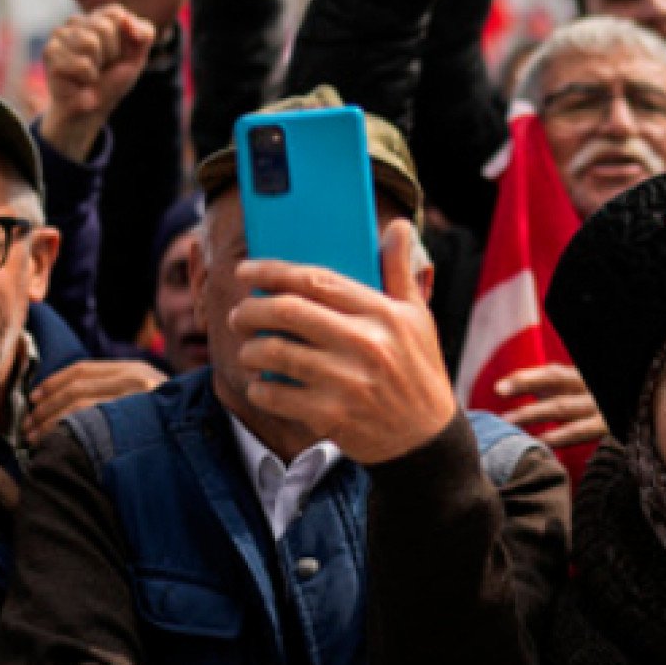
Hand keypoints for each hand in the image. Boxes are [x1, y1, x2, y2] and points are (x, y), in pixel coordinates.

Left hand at [23, 359, 168, 446]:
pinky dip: (67, 433)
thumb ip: (117, 394)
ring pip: (80, 406)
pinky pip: (93, 424)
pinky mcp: (141, 420)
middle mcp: (138, 379)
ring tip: (33, 441)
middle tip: (26, 428)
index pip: (83, 370)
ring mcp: (141, 400)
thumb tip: (71, 403)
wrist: (210, 439)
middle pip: (76, 388)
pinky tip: (55, 446)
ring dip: (49, 423)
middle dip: (44, 408)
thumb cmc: (168, 428)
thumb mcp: (145, 400)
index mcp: (135, 370)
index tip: (34, 399)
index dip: (52, 384)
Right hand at [37, 4, 155, 160]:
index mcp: (98, 17)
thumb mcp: (138, 56)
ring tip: (91, 73)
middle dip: (111, 53)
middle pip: (104, 27)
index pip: (116, 13)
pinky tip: (80, 80)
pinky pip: (81, 64)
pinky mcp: (50, 52)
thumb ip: (145, 32)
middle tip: (103, 66)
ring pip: (90, 42)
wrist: (93, 107)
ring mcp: (60, 34)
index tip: (120, 54)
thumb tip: (126, 19)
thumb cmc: (114, 78)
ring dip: (98, 66)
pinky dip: (88, 78)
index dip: (125, 39)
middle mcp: (77, 21)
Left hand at [231, 220, 458, 463]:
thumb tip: (398, 225)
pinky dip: (260, 388)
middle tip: (239, 313)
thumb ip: (400, 271)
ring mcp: (346, 381)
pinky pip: (276, 395)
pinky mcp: (331, 416)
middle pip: (287, 311)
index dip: (273, 271)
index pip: (316, 281)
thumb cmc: (418, 370)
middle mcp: (364, 344)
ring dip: (250, 349)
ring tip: (248, 349)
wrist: (426, 439)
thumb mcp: (418, 318)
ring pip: (275, 352)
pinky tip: (261, 383)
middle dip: (251, 309)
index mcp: (383, 313)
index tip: (248, 270)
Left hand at [497, 364, 605, 448]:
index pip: (551, 373)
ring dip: (534, 413)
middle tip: (498, 392)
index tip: (499, 387)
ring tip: (509, 422)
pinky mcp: (612, 425)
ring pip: (563, 407)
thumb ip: (562, 386)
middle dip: (525, 385)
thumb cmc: (607, 406)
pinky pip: (584, 430)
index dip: (525, 378)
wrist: (649, 411)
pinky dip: (563, 435)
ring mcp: (602, 405)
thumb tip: (533, 382)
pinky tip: (543, 442)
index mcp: (584, 378)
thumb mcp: (586, 390)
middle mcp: (592, 387)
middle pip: (556, 381)